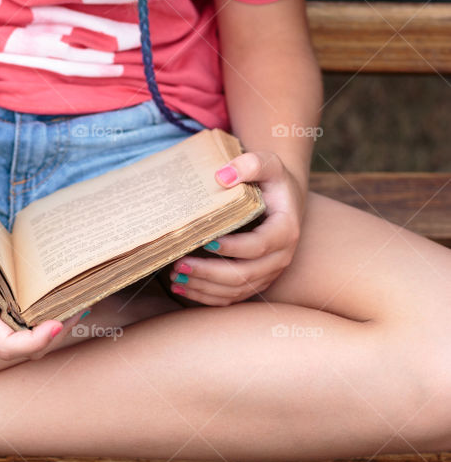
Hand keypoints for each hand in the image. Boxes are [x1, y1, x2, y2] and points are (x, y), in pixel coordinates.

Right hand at [0, 220, 84, 359]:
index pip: (9, 348)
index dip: (37, 341)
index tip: (58, 321)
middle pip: (25, 348)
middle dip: (55, 332)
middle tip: (80, 303)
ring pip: (25, 338)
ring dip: (53, 324)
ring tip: (76, 299)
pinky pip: (21, 323)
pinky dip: (42, 314)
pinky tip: (57, 294)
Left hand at [167, 151, 304, 306]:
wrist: (283, 199)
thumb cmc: (272, 181)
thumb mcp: (268, 164)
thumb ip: (250, 164)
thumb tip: (222, 177)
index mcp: (286, 231)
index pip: (258, 246)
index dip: (231, 248)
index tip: (205, 242)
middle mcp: (281, 258)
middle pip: (244, 275)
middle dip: (209, 273)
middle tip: (178, 264)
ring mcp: (268, 273)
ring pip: (236, 290)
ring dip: (203, 287)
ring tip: (175, 275)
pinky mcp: (255, 282)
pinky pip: (231, 297)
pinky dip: (206, 296)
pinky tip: (182, 287)